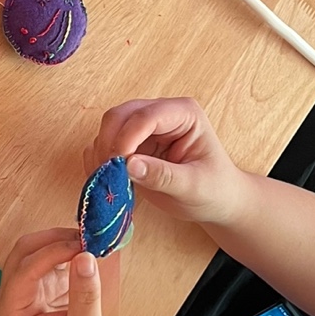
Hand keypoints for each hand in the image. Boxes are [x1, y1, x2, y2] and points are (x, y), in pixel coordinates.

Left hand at [0, 230, 119, 315]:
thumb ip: (84, 293)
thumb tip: (85, 256)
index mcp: (11, 314)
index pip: (25, 270)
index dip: (52, 252)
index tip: (81, 244)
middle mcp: (14, 302)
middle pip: (25, 255)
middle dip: (53, 241)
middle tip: (85, 235)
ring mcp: (30, 298)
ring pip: (39, 256)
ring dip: (63, 246)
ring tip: (92, 242)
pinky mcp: (47, 297)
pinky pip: (54, 267)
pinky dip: (71, 258)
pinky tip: (91, 255)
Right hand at [93, 98, 250, 225]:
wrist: (216, 201)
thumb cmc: (214, 190)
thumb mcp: (193, 186)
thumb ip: (163, 175)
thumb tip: (129, 165)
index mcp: (184, 114)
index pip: (147, 116)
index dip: (128, 137)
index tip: (119, 165)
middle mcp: (161, 114)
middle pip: (120, 115)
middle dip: (110, 143)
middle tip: (109, 173)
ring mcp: (144, 128)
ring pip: (109, 129)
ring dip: (102, 153)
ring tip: (110, 181)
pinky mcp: (132, 145)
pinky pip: (105, 145)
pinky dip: (99, 161)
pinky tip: (108, 180)